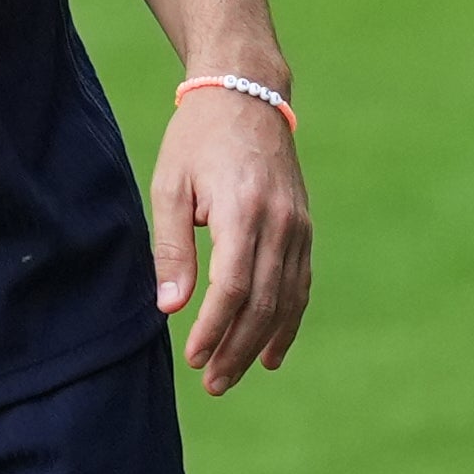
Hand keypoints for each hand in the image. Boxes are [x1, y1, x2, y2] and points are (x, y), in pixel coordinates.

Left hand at [148, 83, 311, 396]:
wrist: (246, 91)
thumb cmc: (197, 137)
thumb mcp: (171, 185)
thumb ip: (171, 247)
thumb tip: (169, 307)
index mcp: (243, 209)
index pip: (234, 287)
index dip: (215, 329)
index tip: (193, 357)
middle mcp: (279, 220)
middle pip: (264, 302)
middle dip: (237, 348)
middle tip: (212, 383)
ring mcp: (298, 223)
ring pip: (287, 299)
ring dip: (261, 343)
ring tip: (232, 375)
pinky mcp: (303, 224)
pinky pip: (301, 283)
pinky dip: (288, 321)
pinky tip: (272, 352)